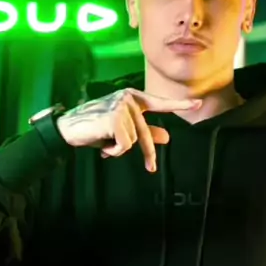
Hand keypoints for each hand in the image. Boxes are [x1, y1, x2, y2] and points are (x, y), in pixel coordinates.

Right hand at [56, 88, 201, 171]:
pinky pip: (125, 144)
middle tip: (151, 168)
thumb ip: (145, 131)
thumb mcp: (122, 131)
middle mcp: (128, 98)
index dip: (179, 104)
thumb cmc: (95, 129)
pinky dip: (114, 151)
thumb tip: (166, 137)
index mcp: (132, 97)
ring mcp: (121, 106)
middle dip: (148, 153)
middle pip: (146, 133)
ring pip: (134, 140)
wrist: (68, 130)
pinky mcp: (114, 117)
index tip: (197, 104)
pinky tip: (103, 147)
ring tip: (105, 144)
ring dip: (120, 148)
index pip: (159, 103)